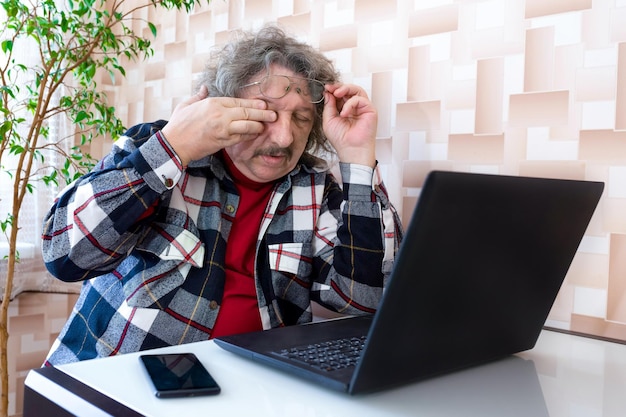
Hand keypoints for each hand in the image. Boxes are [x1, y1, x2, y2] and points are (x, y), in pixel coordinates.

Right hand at [161, 85, 276, 165]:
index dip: (253, 103)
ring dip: (258, 126)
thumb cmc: (179, 124)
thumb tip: (204, 88)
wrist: (174, 144)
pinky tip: (255, 134)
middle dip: (262, 113)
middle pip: (247, 112)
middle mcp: (220, 114)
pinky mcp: (223, 141)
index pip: (238, 101)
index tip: (264, 104)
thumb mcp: (187, 105)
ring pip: (247, 125)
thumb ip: (199, 96)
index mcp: (213, 103)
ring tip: (266, 125)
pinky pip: (241, 137)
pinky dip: (249, 136)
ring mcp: (222, 128)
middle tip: (274, 115)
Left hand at [322, 83, 376, 167]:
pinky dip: (350, 103)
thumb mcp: (328, 120)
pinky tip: (344, 113)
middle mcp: (354, 108)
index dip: (333, 90)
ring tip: (337, 94)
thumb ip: (328, 106)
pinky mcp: (370, 110)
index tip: (326, 88)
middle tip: (331, 89)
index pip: (341, 94)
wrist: (350, 149)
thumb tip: (328, 93)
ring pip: (357, 90)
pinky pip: (360, 99)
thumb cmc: (341, 139)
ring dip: (345, 89)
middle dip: (339, 87)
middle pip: (349, 89)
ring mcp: (363, 108)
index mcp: (344, 109)